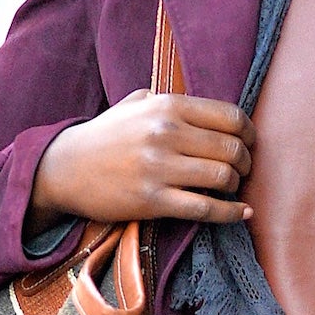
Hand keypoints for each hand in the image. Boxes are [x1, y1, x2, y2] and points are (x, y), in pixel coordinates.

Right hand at [30, 91, 252, 232]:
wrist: (65, 168)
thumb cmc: (105, 136)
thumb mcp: (135, 104)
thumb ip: (169, 100)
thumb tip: (204, 109)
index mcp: (167, 106)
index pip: (230, 117)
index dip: (249, 133)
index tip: (249, 143)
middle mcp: (165, 133)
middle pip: (232, 148)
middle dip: (245, 162)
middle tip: (241, 170)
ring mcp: (159, 168)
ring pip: (224, 177)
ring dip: (236, 186)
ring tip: (231, 188)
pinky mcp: (153, 201)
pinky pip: (206, 209)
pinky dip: (231, 213)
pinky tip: (242, 213)